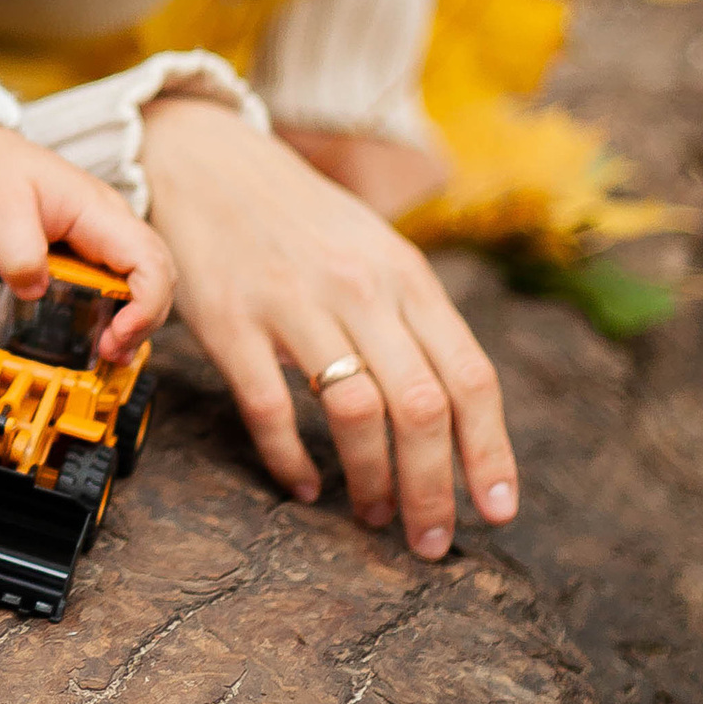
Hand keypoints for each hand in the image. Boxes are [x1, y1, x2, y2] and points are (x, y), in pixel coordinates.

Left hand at [0, 125, 173, 355]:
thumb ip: (17, 252)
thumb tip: (36, 291)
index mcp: (99, 212)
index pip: (150, 261)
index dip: (146, 305)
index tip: (116, 336)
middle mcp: (111, 224)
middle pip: (157, 276)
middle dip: (144, 320)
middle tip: (110, 353)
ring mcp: (101, 238)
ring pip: (141, 283)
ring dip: (132, 321)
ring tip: (105, 352)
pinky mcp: (86, 251)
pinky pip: (114, 284)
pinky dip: (112, 313)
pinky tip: (92, 335)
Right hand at [137, 92, 516, 559]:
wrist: (205, 162)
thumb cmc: (298, 219)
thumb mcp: (375, 250)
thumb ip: (415, 317)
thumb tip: (459, 409)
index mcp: (406, 274)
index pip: (470, 376)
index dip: (490, 452)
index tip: (497, 510)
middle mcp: (359, 288)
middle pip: (421, 407)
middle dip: (433, 489)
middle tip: (430, 541)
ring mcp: (294, 304)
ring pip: (355, 412)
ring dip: (370, 480)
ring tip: (372, 514)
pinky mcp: (231, 321)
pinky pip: (270, 409)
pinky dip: (290, 460)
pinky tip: (303, 486)